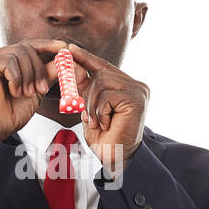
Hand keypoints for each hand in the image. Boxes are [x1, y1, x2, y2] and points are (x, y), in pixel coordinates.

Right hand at [0, 40, 66, 141]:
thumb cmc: (12, 112)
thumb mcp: (37, 90)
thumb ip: (48, 73)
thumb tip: (65, 59)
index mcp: (9, 60)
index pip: (29, 45)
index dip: (47, 45)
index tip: (63, 47)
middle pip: (27, 48)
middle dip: (39, 69)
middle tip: (42, 89)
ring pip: (20, 53)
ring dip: (28, 76)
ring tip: (26, 94)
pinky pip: (9, 62)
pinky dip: (17, 79)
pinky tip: (14, 92)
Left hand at [59, 43, 148, 177]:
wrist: (115, 159)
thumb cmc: (105, 137)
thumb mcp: (90, 107)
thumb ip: (85, 87)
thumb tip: (73, 63)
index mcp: (127, 85)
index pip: (103, 66)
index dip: (86, 58)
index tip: (69, 49)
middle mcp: (136, 85)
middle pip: (101, 72)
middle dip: (86, 92)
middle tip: (86, 114)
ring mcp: (139, 91)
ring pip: (102, 82)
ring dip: (92, 104)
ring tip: (97, 122)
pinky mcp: (137, 98)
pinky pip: (107, 95)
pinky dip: (100, 111)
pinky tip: (106, 124)